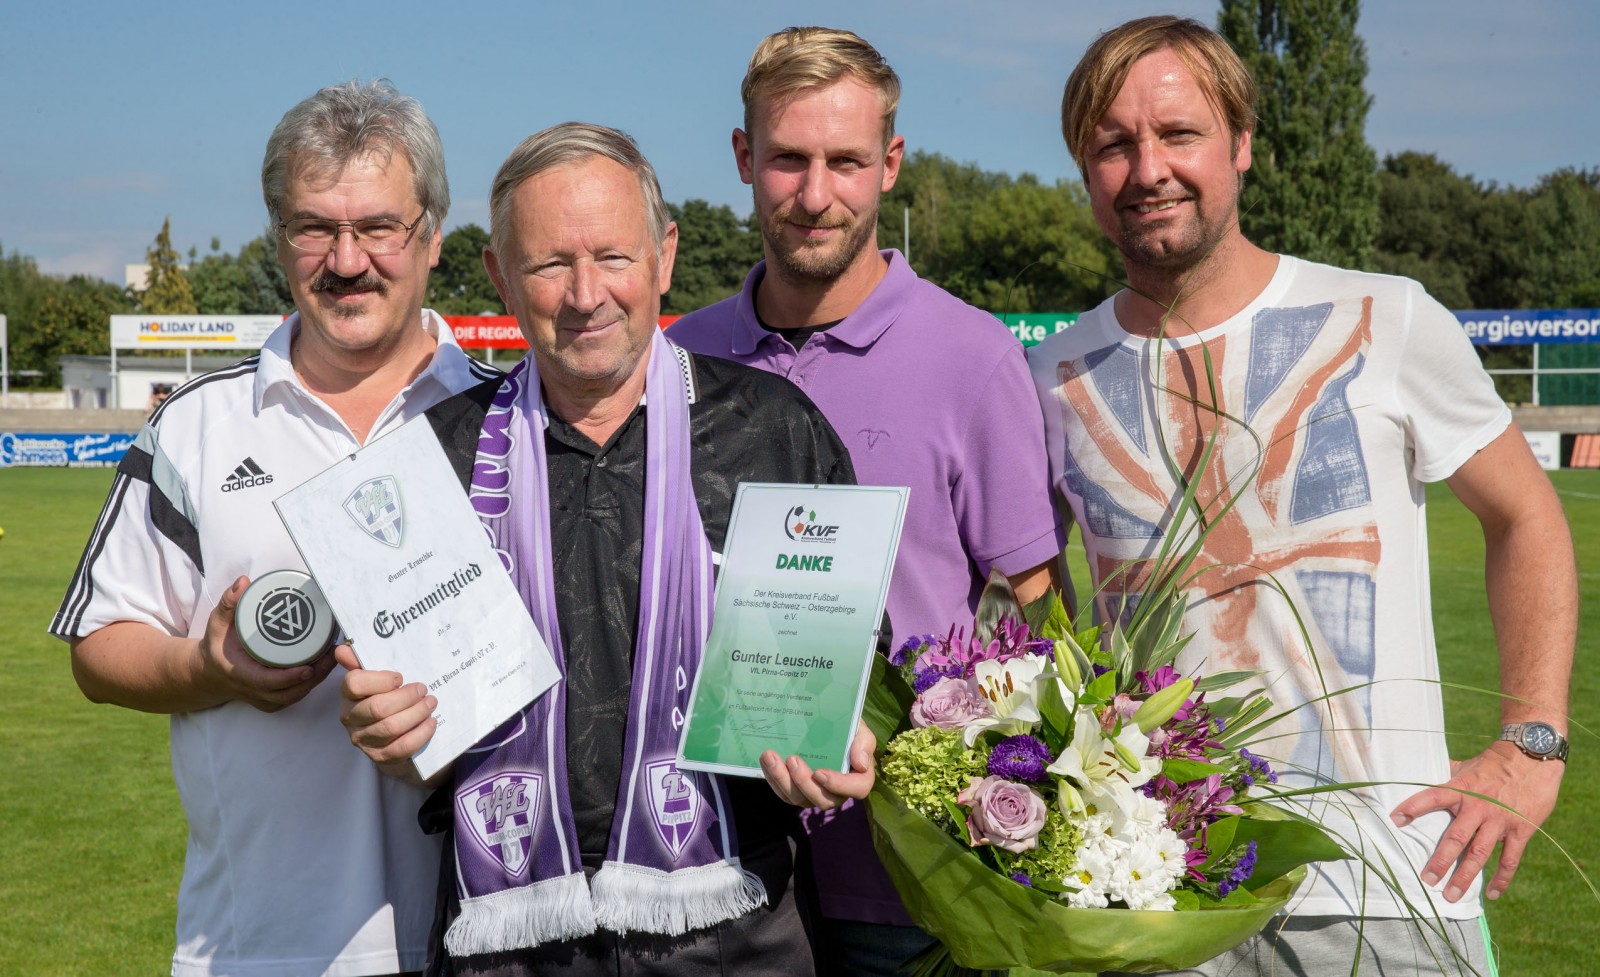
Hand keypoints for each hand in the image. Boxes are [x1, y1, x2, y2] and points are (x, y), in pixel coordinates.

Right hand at [198, 576, 335, 711]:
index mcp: (240, 674)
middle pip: (288, 693)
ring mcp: (264, 699)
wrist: (211, 672)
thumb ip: (229, 603)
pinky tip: (325, 666)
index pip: (266, 682)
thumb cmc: (218, 646)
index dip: (289, 678)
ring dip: (317, 680)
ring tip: (333, 658)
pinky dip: (311, 683)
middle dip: (313, 678)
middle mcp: (253, 691)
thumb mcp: (217, 623)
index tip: (309, 668)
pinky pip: (295, 695)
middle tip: (332, 656)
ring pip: (295, 696)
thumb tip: (243, 582)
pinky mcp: (273, 700)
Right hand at [335, 643, 438, 786]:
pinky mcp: (380, 756)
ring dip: (416, 713)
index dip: (380, 679)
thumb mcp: (374, 678)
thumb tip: (345, 647)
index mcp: (348, 695)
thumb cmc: (383, 698)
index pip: (354, 684)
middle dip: (406, 697)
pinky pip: (402, 747)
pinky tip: (431, 722)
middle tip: (423, 689)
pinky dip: (420, 733)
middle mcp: (351, 718)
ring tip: (431, 703)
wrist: (389, 736)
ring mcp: (364, 739)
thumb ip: (360, 662)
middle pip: (378, 708)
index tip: (399, 677)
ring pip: (391, 727)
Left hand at [760, 720, 876, 809]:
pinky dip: (772, 777)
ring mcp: (814, 794)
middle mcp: (836, 792)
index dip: (838, 785)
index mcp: (858, 778)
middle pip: (822, 800)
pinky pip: (783, 792)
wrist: (827, 728)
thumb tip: (861, 764)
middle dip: (804, 782)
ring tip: (770, 756)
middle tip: (791, 759)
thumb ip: (864, 742)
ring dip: (782, 779)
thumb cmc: (847, 729)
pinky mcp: (795, 792)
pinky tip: (765, 760)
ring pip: (798, 798)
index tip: (819, 772)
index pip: (856, 789)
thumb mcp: (859, 728)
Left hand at [1390, 740, 1564, 901]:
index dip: (1413, 806)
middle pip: (1456, 838)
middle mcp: (1478, 807)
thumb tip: (1419, 772)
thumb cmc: (1493, 763)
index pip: (1432, 797)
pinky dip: (1502, 878)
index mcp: (1461, 788)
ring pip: (1480, 853)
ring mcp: (1500, 820)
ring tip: (1451, 895)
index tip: (1395, 819)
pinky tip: (1492, 894)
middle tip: (1427, 880)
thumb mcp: (1466, 766)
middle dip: (1441, 861)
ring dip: (1466, 876)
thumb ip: (1446, 775)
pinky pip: (1510, 859)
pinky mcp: (1521, 830)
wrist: (1532, 758)